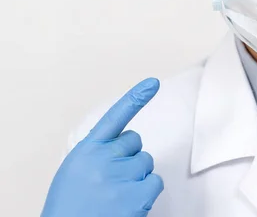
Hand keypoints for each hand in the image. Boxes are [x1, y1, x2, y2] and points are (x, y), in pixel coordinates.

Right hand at [42, 78, 163, 216]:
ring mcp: (122, 175)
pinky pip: (155, 181)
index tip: (154, 83)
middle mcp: (104, 158)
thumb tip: (122, 146)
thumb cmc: (72, 208)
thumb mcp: (75, 173)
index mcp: (86, 151)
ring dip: (138, 176)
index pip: (114, 117)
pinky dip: (147, 192)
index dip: (136, 98)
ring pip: (146, 161)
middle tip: (112, 180)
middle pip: (135, 141)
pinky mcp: (138, 194)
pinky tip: (129, 204)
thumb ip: (97, 154)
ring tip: (117, 196)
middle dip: (129, 156)